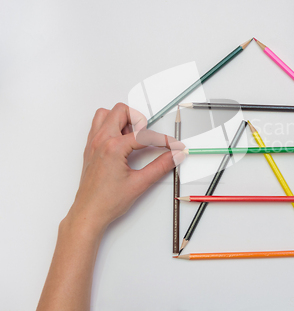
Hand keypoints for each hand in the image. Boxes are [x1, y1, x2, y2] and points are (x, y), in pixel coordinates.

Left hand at [65, 103, 184, 233]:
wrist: (89, 213)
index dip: (163, 140)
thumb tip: (175, 156)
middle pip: (121, 111)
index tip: (173, 146)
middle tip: (147, 137)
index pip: (144, 135)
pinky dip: (112, 127)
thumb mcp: (140, 183)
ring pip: (106, 114)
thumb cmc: (107, 201)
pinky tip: (121, 143)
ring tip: (132, 138)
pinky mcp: (90, 148)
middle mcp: (101, 141)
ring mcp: (93, 143)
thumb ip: (161, 166)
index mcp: (113, 148)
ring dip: (122, 120)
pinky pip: (99, 126)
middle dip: (139, 120)